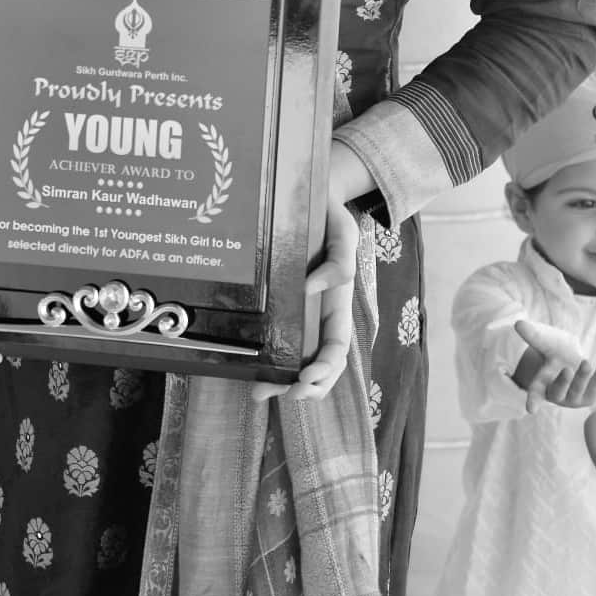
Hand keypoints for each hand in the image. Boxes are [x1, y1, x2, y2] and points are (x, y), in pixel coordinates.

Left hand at [252, 192, 358, 403]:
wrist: (316, 202)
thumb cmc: (333, 220)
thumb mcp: (344, 234)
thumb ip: (339, 261)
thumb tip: (312, 288)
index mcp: (337, 305)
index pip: (337, 346)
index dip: (325, 367)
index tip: (307, 377)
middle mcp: (319, 316)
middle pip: (321, 365)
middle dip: (308, 387)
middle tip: (288, 393)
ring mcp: (300, 315)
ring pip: (297, 361)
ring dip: (283, 384)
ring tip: (260, 392)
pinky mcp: (281, 308)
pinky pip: (278, 341)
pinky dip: (268, 363)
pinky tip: (251, 373)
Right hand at [514, 318, 595, 413]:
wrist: (573, 360)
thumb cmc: (555, 354)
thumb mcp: (544, 344)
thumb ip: (533, 337)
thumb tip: (518, 324)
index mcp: (541, 384)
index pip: (535, 394)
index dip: (532, 401)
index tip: (530, 409)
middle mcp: (556, 395)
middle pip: (557, 393)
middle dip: (563, 382)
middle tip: (567, 370)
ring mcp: (573, 399)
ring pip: (576, 392)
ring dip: (582, 378)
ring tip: (586, 363)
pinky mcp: (589, 397)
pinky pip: (595, 387)